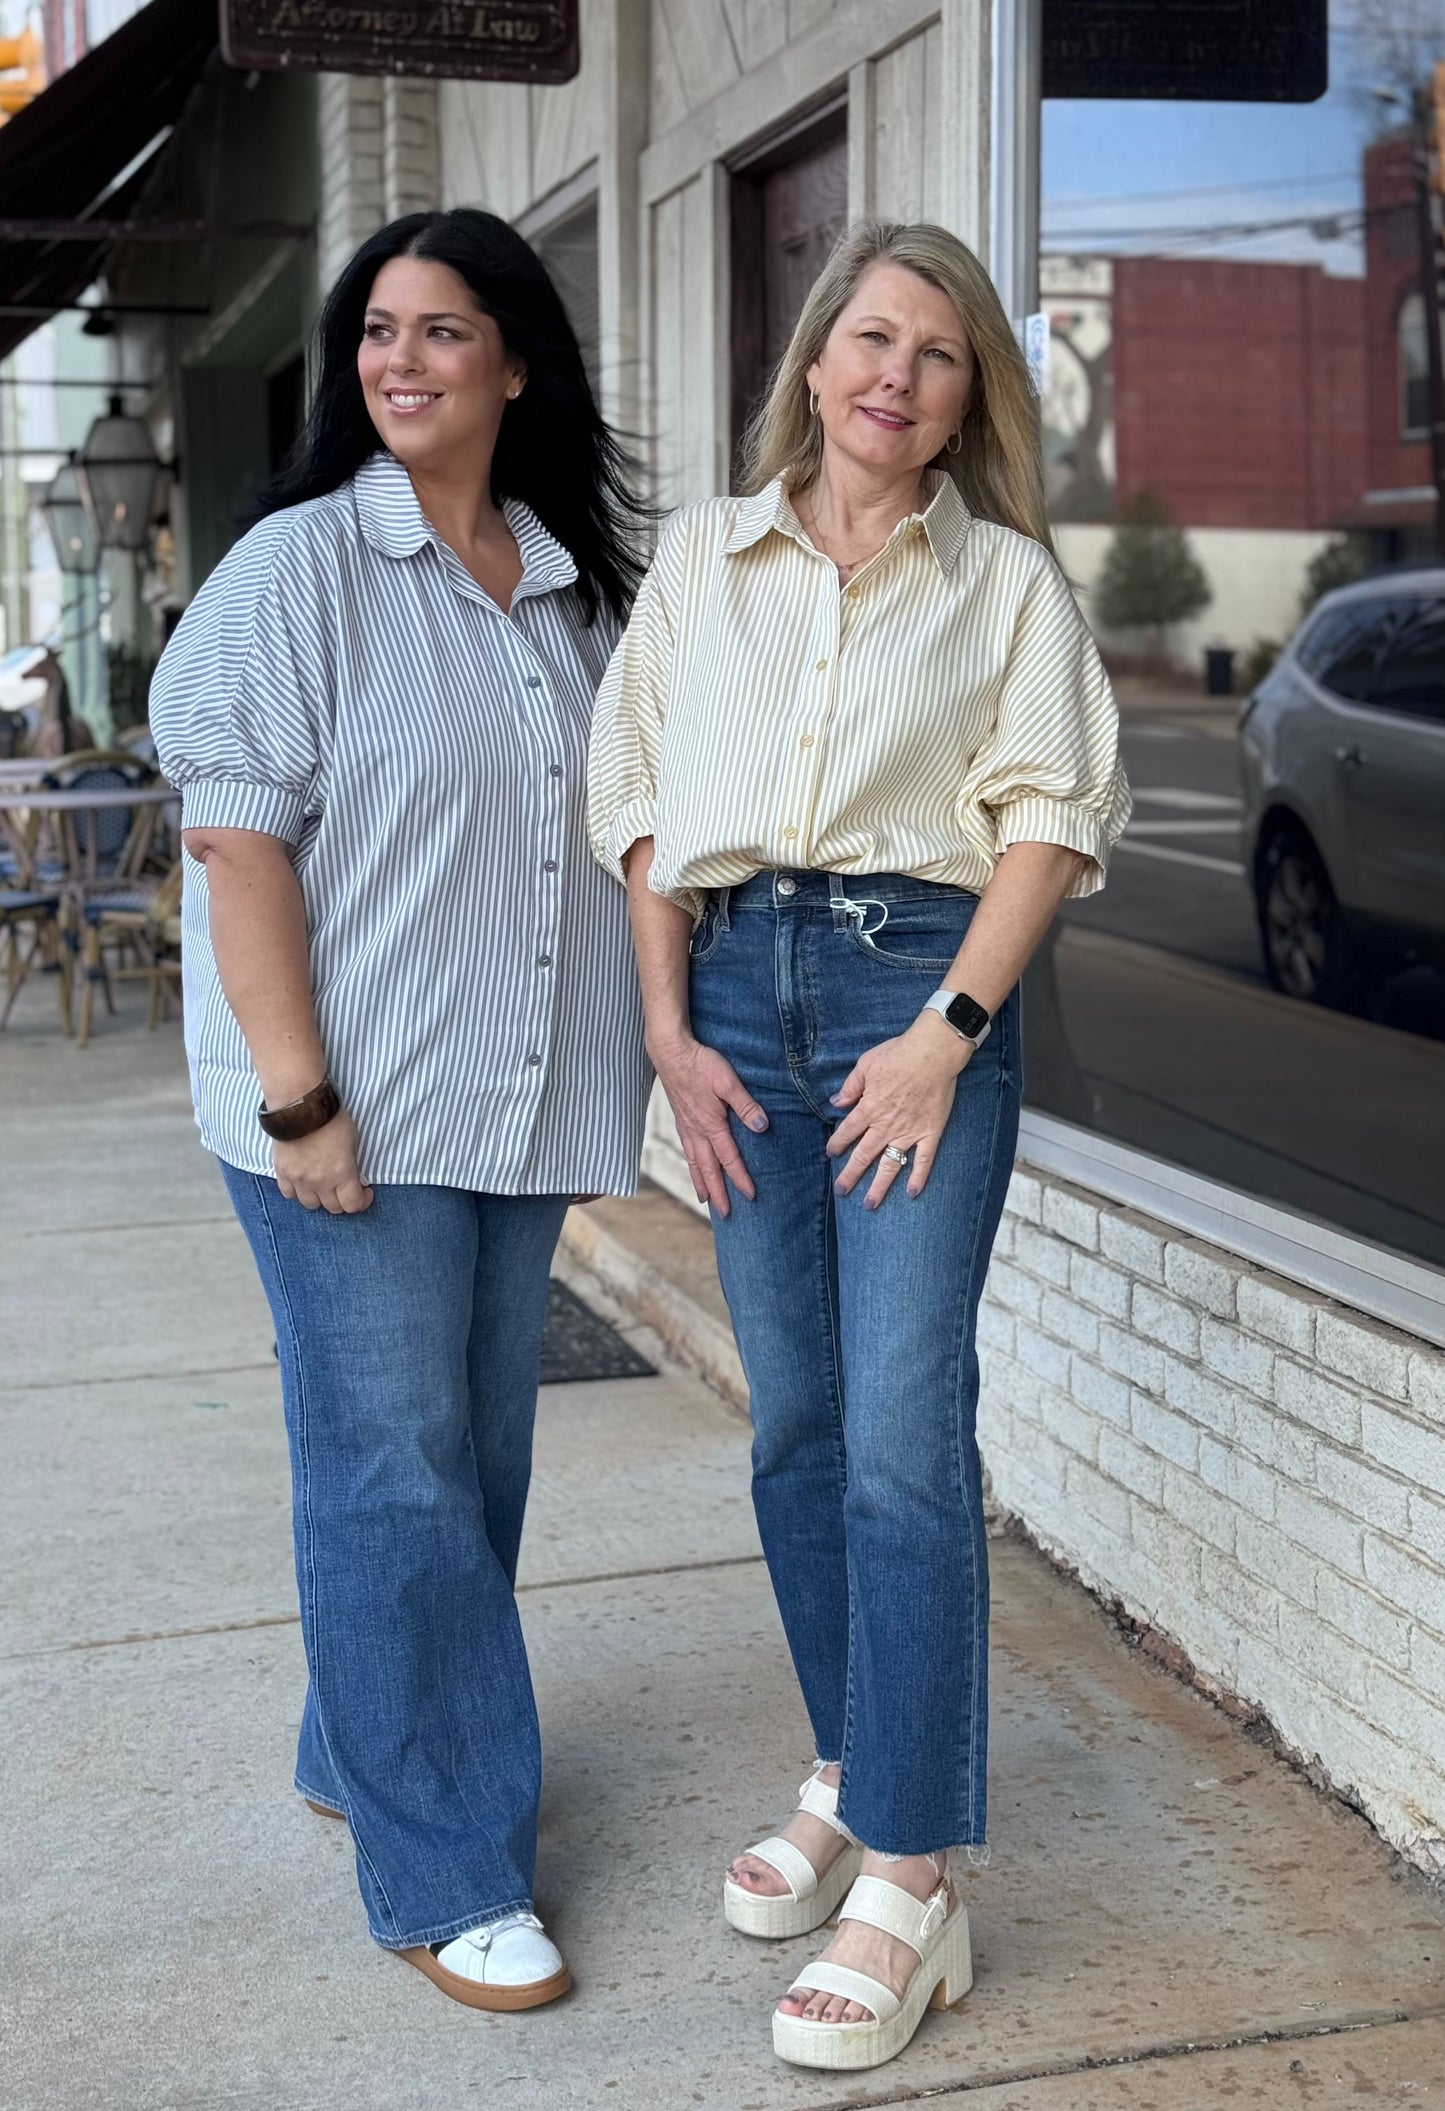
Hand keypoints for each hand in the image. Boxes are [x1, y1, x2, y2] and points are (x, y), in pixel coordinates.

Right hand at [272, 1110, 373, 1213]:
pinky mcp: (282, 1173)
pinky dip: (298, 1192)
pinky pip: (289, 1194)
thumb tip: (355, 1179)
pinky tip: (304, 1182)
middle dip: (343, 1200)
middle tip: (345, 1188)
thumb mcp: (353, 1141)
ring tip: (323, 1186)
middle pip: (332, 1207)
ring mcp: (299, 1179)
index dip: (362, 1202)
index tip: (365, 1192)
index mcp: (341, 1174)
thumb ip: (352, 1165)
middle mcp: (319, 1182)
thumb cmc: (330, 1119)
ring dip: (320, 1198)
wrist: (300, 1106)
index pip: (352, 1204)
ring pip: (310, 1205)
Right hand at [650, 1031, 767, 1216]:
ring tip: (705, 1200)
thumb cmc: (700, 1064)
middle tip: (724, 1213)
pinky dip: (691, 1165)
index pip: (729, 1158)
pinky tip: (694, 1167)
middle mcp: (696, 1131)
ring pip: (694, 1162)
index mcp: (710, 1125)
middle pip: (708, 1169)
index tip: (750, 1195)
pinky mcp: (680, 1119)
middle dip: (717, 1192)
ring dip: (701, 1183)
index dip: (740, 1178)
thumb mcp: (728, 1081)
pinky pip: (686, 1150)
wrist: (670, 1052)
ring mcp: (685, 1126)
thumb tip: (761, 1127)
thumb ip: (745, 1105)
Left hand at [826, 1012, 969, 1208]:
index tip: (829, 1154)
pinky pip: (924, 1160)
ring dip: (879, 1186)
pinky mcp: (930, 1133)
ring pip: (891, 1165)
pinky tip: (912, 1193)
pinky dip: (918, 1177)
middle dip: (850, 1175)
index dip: (837, 1144)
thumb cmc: (898, 1054)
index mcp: (869, 1108)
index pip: (847, 1132)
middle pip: (864, 1156)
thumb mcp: (866, 1064)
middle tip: (841, 1190)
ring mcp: (909, 1132)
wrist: (933, 1052)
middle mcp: (886, 1126)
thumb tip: (836, 1103)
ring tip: (870, 1204)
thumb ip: (850, 1087)